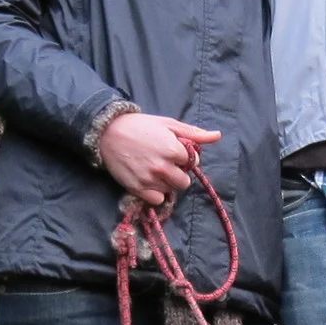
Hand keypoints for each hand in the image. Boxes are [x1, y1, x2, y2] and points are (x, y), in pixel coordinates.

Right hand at [98, 112, 220, 205]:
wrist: (108, 133)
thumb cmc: (140, 126)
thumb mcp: (168, 124)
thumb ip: (194, 133)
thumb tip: (217, 136)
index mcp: (172, 149)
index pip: (192, 162)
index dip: (185, 157)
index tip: (174, 152)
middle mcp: (162, 167)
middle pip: (184, 181)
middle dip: (178, 173)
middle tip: (166, 163)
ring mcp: (149, 180)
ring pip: (170, 190)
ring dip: (166, 183)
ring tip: (154, 170)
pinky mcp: (137, 189)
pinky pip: (157, 200)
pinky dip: (155, 193)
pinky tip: (149, 181)